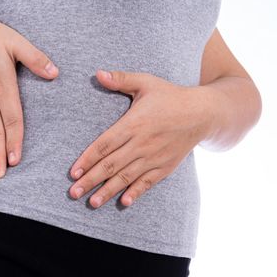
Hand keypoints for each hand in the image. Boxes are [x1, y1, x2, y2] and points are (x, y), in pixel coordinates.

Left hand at [68, 70, 213, 207]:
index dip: (87, 159)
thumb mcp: (146, 82)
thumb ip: (121, 79)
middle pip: (111, 165)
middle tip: (73, 192)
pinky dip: (135, 193)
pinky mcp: (165, 167)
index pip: (104, 144)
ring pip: (126, 177)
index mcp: (133, 124)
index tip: (73, 172)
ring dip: (108, 191)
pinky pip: (147, 183)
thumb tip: (97, 73)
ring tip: (92, 203)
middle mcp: (142, 144)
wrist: (204, 113)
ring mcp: (154, 157)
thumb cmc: (171, 96)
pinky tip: (123, 202)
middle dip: (90, 180)